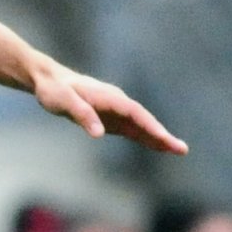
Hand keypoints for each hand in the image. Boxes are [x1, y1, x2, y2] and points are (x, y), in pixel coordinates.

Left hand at [30, 58, 187, 152]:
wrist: (49, 81)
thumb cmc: (54, 90)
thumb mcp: (63, 102)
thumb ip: (82, 115)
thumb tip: (99, 133)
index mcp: (109, 97)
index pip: (135, 113)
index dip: (150, 126)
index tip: (163, 138)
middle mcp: (117, 102)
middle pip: (144, 120)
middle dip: (162, 135)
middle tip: (182, 150)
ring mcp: (115, 111)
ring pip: (140, 126)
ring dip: (158, 138)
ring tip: (178, 151)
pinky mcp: (110, 119)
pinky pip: (131, 129)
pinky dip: (144, 138)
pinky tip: (157, 146)